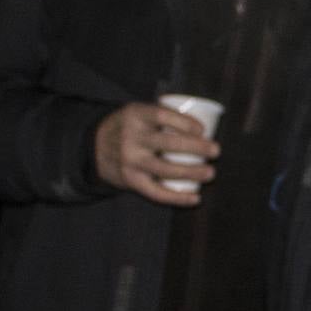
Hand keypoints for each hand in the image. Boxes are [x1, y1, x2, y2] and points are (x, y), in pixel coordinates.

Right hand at [94, 103, 218, 206]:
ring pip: (166, 170)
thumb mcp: (138, 112)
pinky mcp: (131, 181)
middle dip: (197, 148)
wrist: (94, 147)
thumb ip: (162, 114)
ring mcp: (130, 161)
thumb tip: (206, 122)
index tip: (202, 130)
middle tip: (216, 150)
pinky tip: (195, 198)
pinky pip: (156, 193)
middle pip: (169, 144)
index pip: (162, 115)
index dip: (185, 122)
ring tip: (210, 173)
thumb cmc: (130, 127)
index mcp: (135, 115)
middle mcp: (131, 138)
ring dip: (192, 173)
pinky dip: (178, 198)